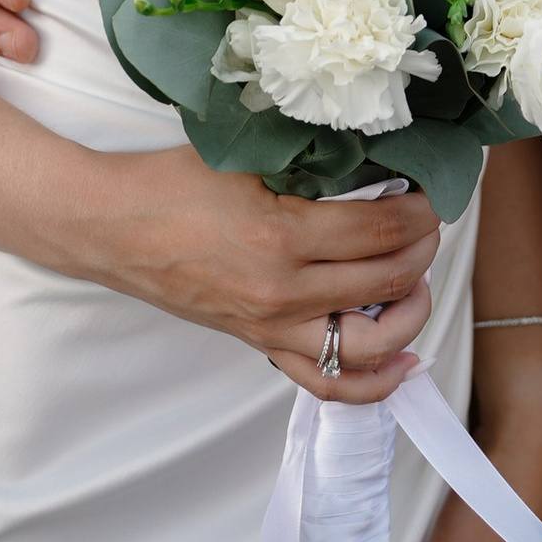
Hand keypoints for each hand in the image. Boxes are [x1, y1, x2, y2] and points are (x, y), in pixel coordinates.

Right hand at [56, 144, 438, 399]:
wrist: (110, 227)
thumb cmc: (170, 183)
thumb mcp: (246, 159)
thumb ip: (309, 164)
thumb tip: (376, 164)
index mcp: (282, 235)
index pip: (382, 228)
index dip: (421, 211)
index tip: (430, 195)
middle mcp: (283, 291)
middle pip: (387, 279)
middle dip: (423, 249)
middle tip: (429, 225)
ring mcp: (273, 326)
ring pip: (372, 344)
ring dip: (412, 313)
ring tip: (416, 283)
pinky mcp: (260, 344)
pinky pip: (327, 382)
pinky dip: (374, 382)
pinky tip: (403, 361)